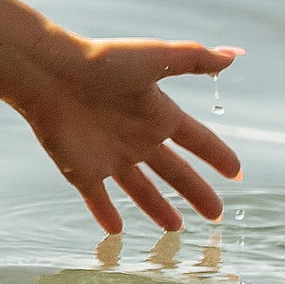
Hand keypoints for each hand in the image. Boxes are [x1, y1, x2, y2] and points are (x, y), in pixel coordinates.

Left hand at [9, 39, 242, 235]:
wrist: (48, 73)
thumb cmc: (101, 62)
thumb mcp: (155, 58)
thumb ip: (195, 58)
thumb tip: (234, 54)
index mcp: (156, 113)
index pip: (195, 139)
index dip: (216, 154)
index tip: (236, 172)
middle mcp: (136, 137)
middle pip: (174, 172)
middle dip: (195, 192)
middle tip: (215, 215)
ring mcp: (109, 155)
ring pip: (140, 189)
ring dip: (158, 208)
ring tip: (176, 229)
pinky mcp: (82, 169)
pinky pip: (97, 197)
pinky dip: (105, 213)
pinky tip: (115, 229)